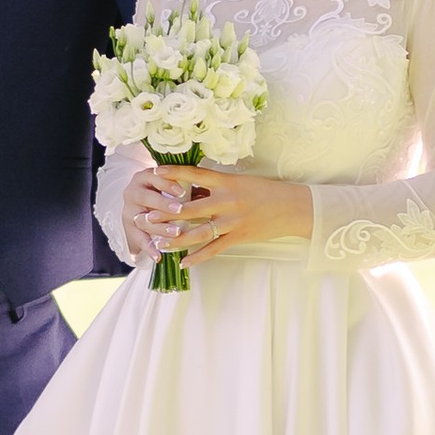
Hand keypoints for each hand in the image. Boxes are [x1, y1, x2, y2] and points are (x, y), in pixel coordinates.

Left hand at [143, 164, 313, 255]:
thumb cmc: (264, 191)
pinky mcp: (238, 237)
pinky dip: (197, 257)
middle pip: (189, 208)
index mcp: (226, 182)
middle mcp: (226, 201)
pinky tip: (183, 262)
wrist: (291, 207)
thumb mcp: (239, 182)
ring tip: (157, 242)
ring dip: (175, 238)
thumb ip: (215, 187)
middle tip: (143, 217)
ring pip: (197, 232)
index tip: (154, 172)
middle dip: (164, 214)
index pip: (195, 175)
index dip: (174, 173)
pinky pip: (214, 249)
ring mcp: (232, 221)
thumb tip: (190, 190)